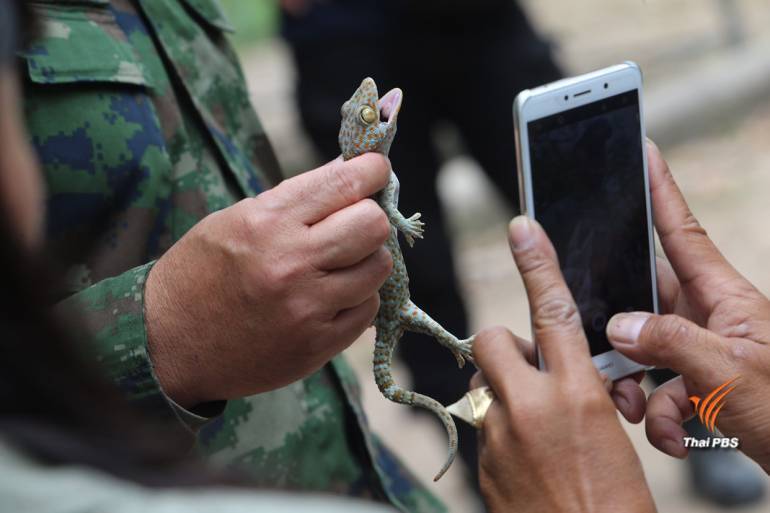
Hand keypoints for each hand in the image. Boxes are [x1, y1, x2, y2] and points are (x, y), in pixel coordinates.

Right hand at [145, 154, 392, 407]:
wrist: (168, 344)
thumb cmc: (202, 272)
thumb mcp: (237, 219)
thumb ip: (297, 199)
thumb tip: (352, 172)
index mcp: (267, 222)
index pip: (344, 183)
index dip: (372, 170)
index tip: (376, 169)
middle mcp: (291, 263)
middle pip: (374, 225)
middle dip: (371, 217)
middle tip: (353, 224)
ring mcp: (307, 308)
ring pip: (378, 267)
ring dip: (366, 260)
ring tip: (338, 264)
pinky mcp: (317, 345)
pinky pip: (368, 309)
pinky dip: (357, 298)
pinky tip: (330, 297)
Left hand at [473, 216, 655, 512]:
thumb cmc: (615, 502)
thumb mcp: (610, 433)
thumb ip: (576, 392)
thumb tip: (555, 374)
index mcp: (576, 395)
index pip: (553, 313)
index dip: (537, 265)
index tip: (521, 229)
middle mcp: (530, 407)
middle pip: (491, 339)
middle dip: (505, 346)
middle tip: (528, 370)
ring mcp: (498, 435)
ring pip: (480, 383)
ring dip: (500, 390)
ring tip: (530, 421)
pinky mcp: (481, 462)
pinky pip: (480, 423)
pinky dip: (497, 427)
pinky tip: (523, 455)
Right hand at [606, 142, 769, 471]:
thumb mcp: (731, 374)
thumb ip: (671, 343)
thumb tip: (619, 325)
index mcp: (724, 298)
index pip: (682, 232)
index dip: (660, 191)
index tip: (643, 154)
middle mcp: (710, 319)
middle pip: (644, 300)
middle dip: (619, 330)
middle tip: (602, 348)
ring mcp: (705, 353)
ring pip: (644, 350)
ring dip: (635, 386)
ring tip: (642, 412)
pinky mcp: (704, 385)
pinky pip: (661, 390)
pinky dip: (658, 416)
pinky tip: (675, 438)